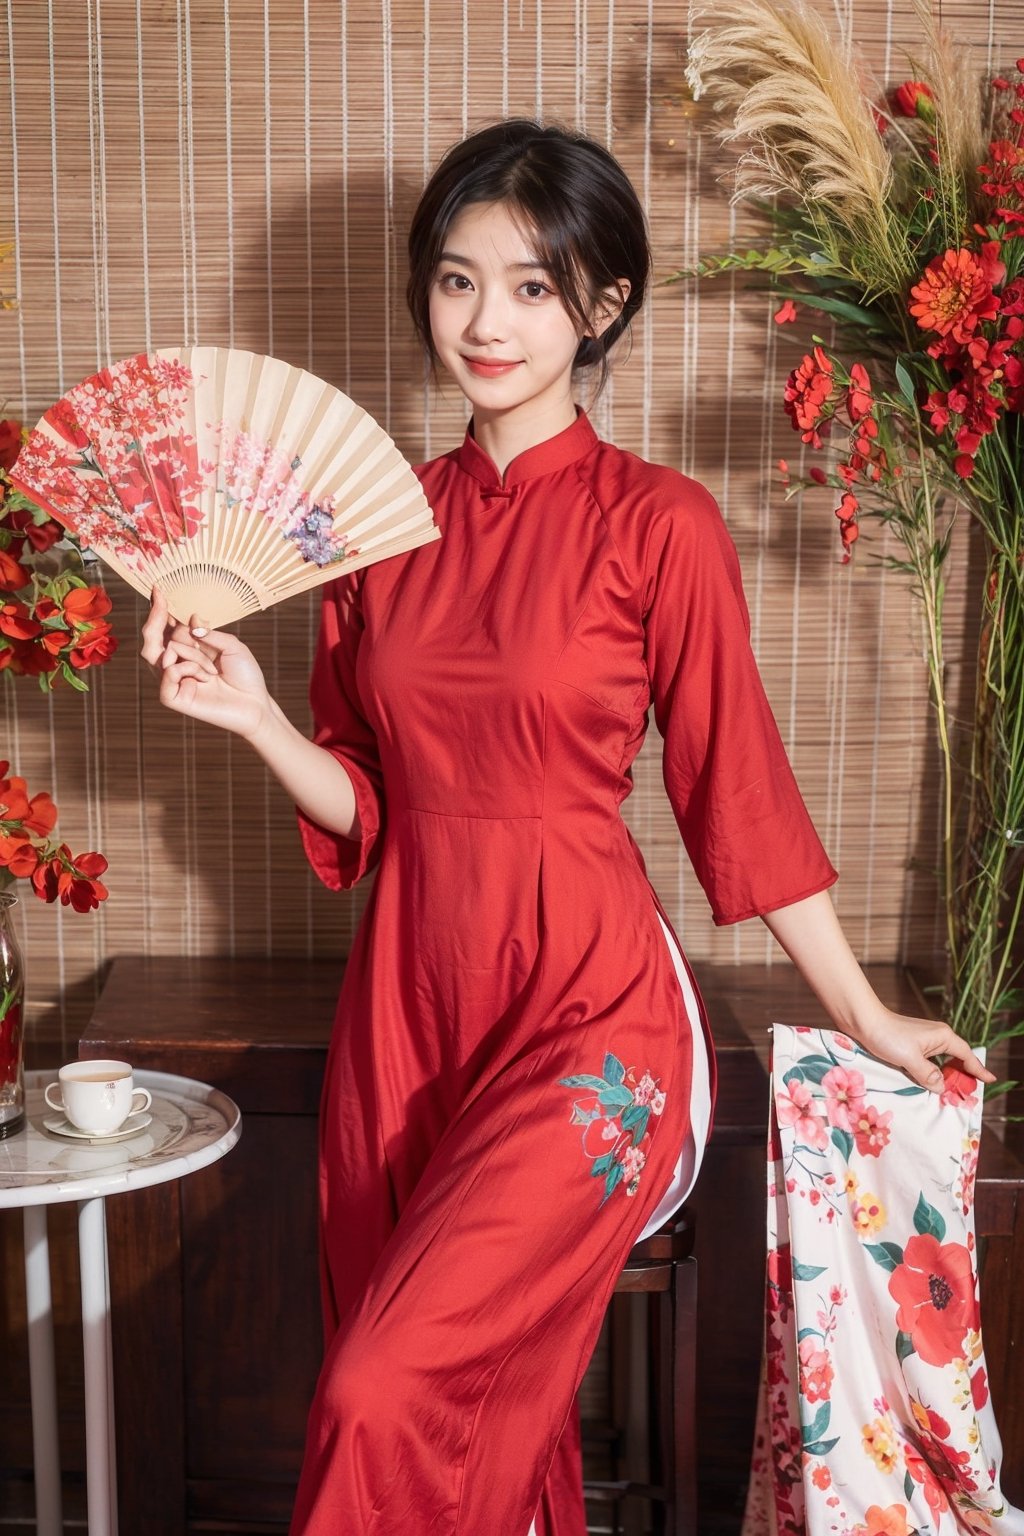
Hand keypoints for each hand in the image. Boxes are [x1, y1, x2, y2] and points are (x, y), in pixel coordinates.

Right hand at [140, 587, 270, 738]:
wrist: (256, 705)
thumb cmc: (245, 675)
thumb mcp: (231, 645)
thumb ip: (208, 632)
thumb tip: (191, 620)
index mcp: (186, 650)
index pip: (164, 628)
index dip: (157, 610)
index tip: (157, 589)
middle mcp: (175, 663)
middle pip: (153, 638)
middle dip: (163, 623)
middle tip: (173, 614)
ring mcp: (172, 681)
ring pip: (164, 653)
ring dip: (191, 653)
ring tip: (212, 668)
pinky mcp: (172, 697)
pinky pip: (169, 672)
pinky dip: (189, 668)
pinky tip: (206, 677)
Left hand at [849, 1005, 996, 1092]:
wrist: (864, 1021)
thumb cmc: (888, 1036)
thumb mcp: (910, 1059)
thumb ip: (928, 1074)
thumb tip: (942, 1087)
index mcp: (943, 1037)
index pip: (967, 1056)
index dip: (978, 1069)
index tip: (990, 1080)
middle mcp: (938, 1037)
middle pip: (957, 1059)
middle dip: (963, 1075)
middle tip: (967, 1094)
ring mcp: (925, 1041)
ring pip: (943, 1061)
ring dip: (947, 1075)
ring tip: (951, 1092)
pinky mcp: (913, 1045)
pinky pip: (931, 1062)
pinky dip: (934, 1072)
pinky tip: (930, 1083)